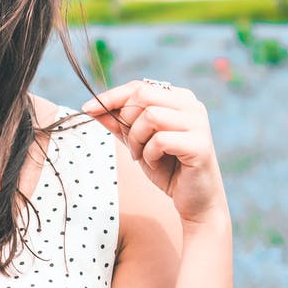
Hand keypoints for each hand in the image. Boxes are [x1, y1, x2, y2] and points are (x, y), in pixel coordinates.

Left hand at [80, 79, 228, 226]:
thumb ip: (119, 124)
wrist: (195, 201)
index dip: (111, 96)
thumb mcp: (137, 142)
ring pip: (150, 116)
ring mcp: (198, 123)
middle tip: (132, 146)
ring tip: (143, 156)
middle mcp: (192, 105)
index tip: (87, 108)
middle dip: (126, 122)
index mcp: (179, 99)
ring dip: (137, 140)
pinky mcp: (200, 144)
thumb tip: (92, 107)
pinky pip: (160, 139)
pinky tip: (157, 164)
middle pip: (143, 96)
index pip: (139, 86)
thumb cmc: (168, 169)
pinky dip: (150, 154)